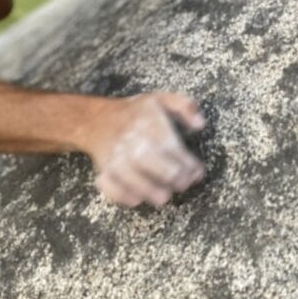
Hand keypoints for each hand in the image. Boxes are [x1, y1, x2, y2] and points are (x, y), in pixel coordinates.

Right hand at [85, 92, 205, 207]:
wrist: (97, 120)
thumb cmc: (136, 113)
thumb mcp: (161, 99)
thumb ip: (184, 106)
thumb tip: (201, 125)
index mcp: (148, 123)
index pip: (172, 147)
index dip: (189, 164)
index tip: (198, 172)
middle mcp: (131, 140)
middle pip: (155, 166)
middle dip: (175, 179)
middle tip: (184, 184)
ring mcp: (115, 157)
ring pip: (134, 180)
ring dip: (152, 191)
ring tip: (164, 196)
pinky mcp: (104, 171)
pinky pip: (112, 188)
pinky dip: (124, 196)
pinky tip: (137, 199)